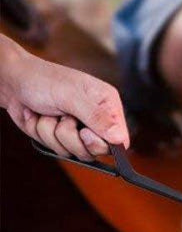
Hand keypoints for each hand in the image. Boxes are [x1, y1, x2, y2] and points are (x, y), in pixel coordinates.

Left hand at [0, 35, 128, 159]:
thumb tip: (120, 139)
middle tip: (63, 119)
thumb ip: (97, 117)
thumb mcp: (71, 96)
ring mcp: (77, 129)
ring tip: (48, 114)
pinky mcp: (60, 137)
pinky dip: (41, 133)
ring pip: (73, 151)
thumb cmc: (42, 80)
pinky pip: (55, 149)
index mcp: (106, 104)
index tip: (84, 133)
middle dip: (71, 137)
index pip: (119, 138)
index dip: (102, 142)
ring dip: (52, 134)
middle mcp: (95, 119)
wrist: (11, 81)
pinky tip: (38, 117)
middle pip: (95, 150)